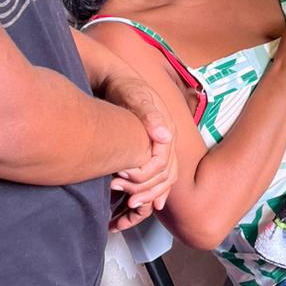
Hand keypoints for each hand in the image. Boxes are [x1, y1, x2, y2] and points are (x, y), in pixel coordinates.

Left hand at [105, 74, 178, 216]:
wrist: (118, 80)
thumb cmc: (124, 88)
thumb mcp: (135, 97)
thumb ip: (150, 116)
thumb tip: (165, 136)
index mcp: (166, 131)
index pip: (162, 164)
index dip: (144, 178)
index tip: (123, 185)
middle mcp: (167, 141)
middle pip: (167, 176)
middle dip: (149, 192)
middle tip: (128, 202)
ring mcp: (161, 146)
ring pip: (165, 179)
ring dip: (150, 195)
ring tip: (130, 205)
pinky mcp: (151, 149)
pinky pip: (159, 175)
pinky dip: (151, 190)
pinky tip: (139, 201)